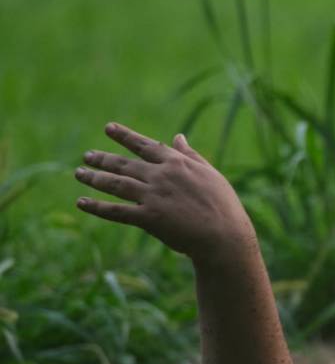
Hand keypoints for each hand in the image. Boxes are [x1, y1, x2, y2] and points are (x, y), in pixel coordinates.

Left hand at [75, 123, 257, 265]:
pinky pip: (116, 211)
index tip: (109, 128)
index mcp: (177, 163)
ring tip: (79, 173)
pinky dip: (97, 207)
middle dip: (103, 158)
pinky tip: (82, 202)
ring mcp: (153, 196)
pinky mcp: (148, 218)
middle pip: (124, 163)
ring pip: (116, 183)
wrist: (225, 236)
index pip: (145, 145)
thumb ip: (191, 155)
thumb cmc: (223, 206)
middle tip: (87, 156)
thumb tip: (178, 137)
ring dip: (95, 178)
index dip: (125, 136)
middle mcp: (161, 175)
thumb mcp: (211, 174)